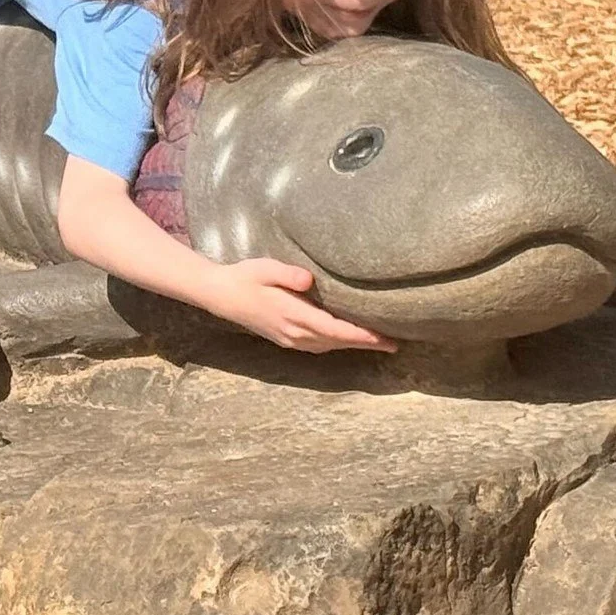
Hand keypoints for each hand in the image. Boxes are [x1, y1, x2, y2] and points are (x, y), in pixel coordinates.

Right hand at [204, 259, 395, 352]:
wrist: (220, 295)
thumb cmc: (244, 277)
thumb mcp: (265, 268)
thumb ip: (288, 274)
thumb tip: (309, 280)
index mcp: (293, 315)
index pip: (335, 329)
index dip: (362, 336)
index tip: (386, 338)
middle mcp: (294, 332)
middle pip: (337, 342)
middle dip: (366, 344)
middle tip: (395, 344)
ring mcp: (289, 339)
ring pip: (328, 346)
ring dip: (352, 345)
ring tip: (376, 342)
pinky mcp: (285, 339)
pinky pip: (318, 346)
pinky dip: (336, 344)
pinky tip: (344, 339)